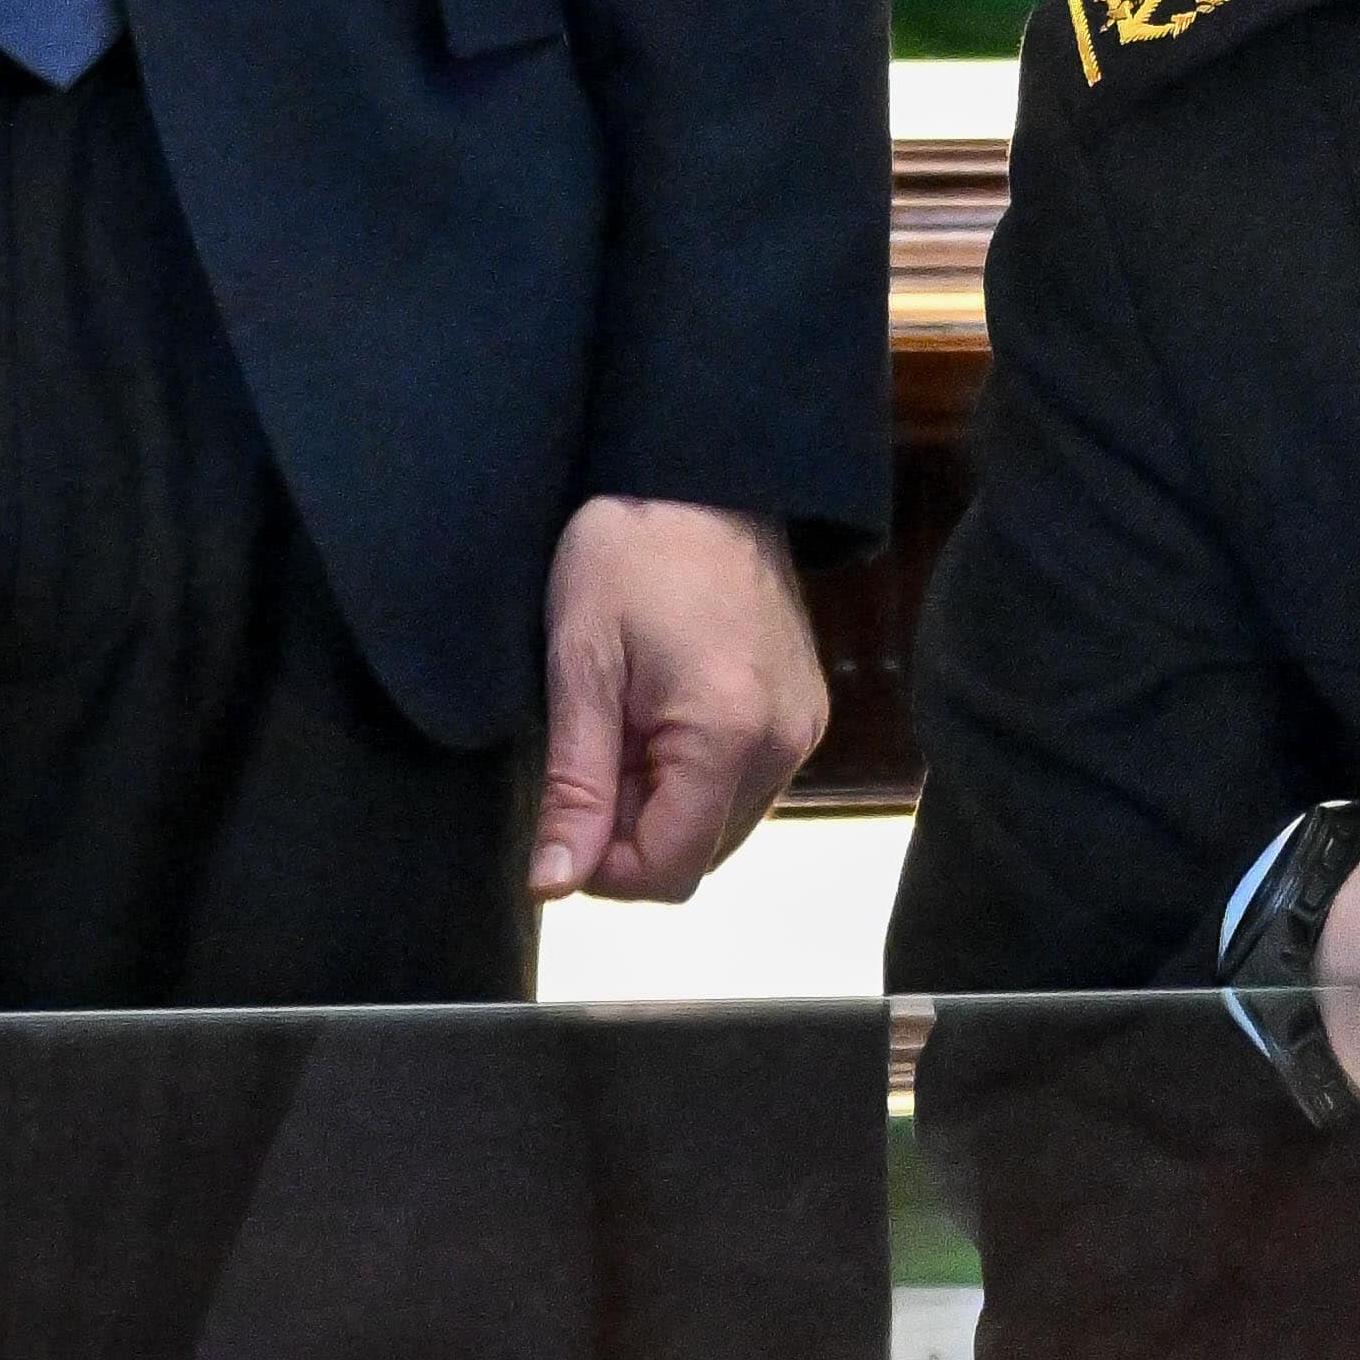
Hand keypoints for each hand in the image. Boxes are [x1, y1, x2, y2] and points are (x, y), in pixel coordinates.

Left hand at [532, 500, 827, 907]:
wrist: (706, 474)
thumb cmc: (626, 554)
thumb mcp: (580, 664)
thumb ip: (575, 785)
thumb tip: (552, 885)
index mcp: (728, 736)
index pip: (667, 870)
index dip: (601, 866)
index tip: (566, 808)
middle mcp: (784, 747)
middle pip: (697, 857)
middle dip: (631, 832)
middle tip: (593, 749)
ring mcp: (803, 730)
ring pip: (720, 827)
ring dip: (663, 804)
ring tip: (628, 724)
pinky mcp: (806, 713)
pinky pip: (745, 787)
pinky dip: (696, 776)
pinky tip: (665, 714)